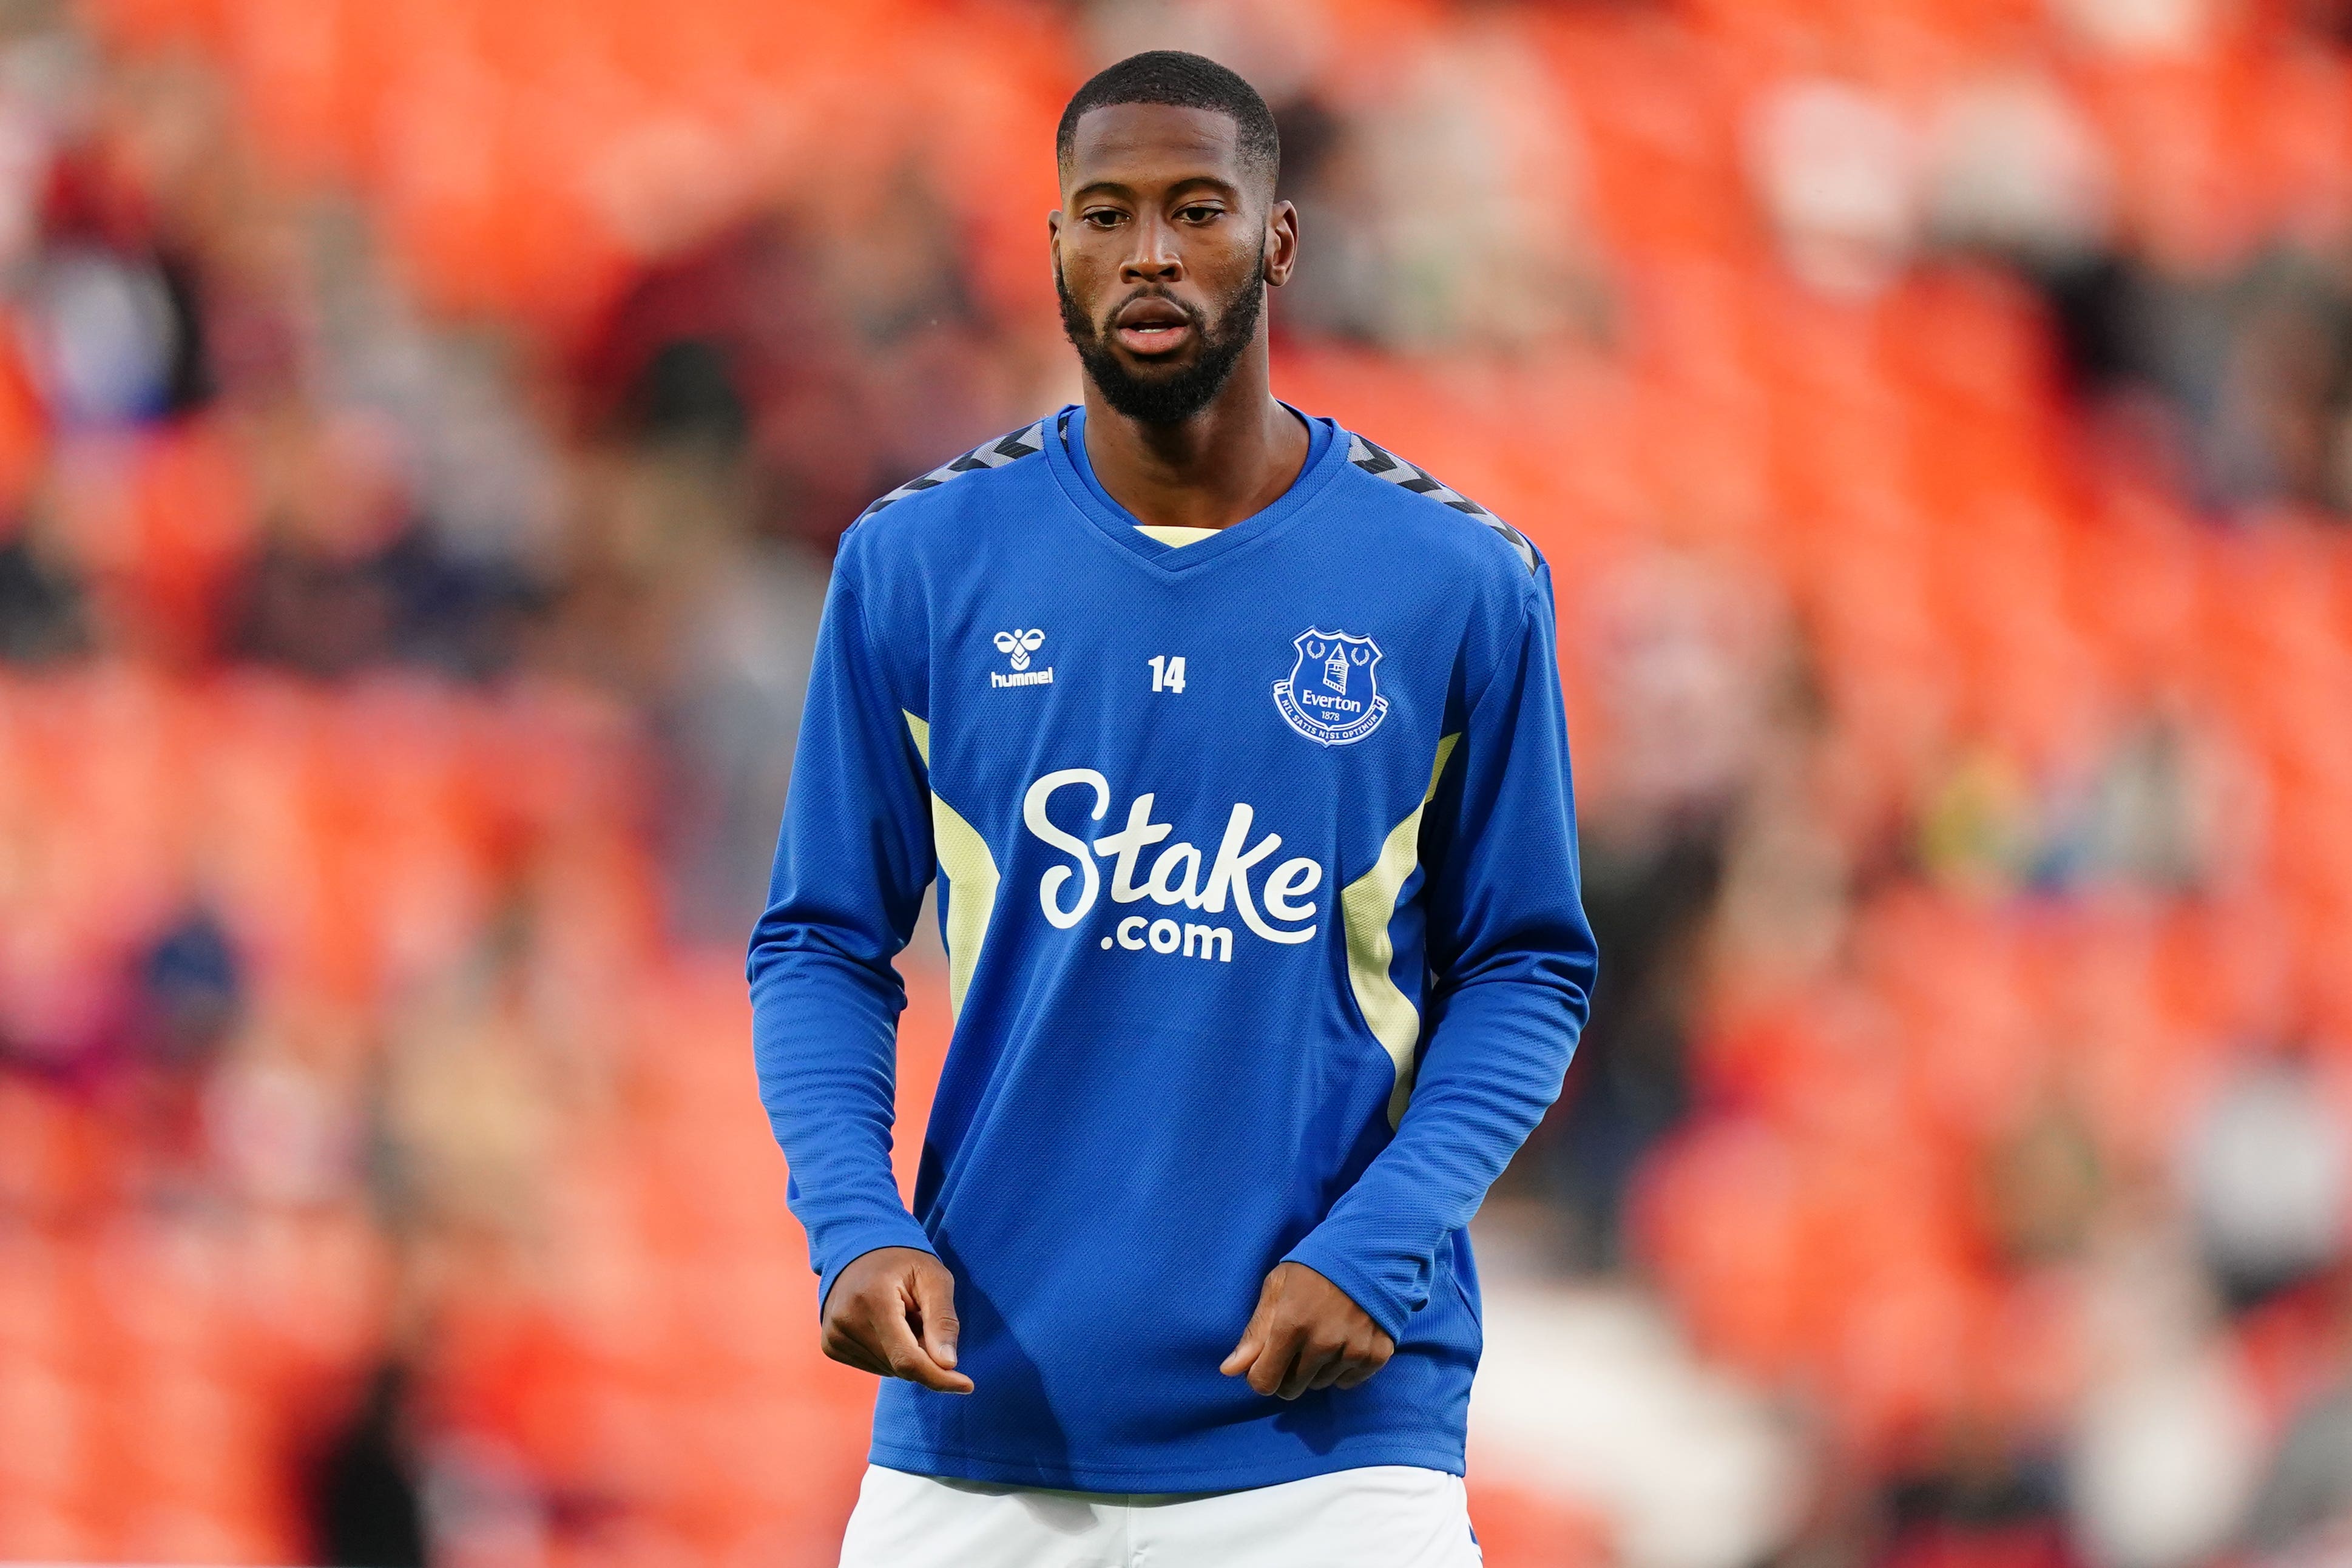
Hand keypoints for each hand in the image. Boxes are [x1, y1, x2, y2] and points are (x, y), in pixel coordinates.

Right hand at [821, 1246, 972, 1393]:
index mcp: (872, 1300)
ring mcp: (833, 1335)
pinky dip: (890, 1355)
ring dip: (907, 1354)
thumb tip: (947, 1364)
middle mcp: (846, 1321)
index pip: (907, 1358)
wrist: (860, 1249)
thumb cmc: (904, 1261)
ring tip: (904, 1318)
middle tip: (926, 1321)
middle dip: (925, 1357)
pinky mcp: (830, 1345)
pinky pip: (874, 1366)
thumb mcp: (934, 1278)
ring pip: (888, 1370)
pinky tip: (888, 1327)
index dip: (938, 1377)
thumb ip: (943, 1320)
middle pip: (899, 1367)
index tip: (967, 1385)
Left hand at [1219, 1261, 1393, 1398]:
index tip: (1265, 1361)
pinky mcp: (1377, 1354)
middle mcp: (1323, 1342)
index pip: (1265, 1382)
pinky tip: (1344, 1340)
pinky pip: (1348, 1382)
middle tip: (1296, 1344)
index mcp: (1292, 1324)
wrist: (1369, 1250)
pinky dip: (1342, 1368)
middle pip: (1292, 1388)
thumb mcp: (1278, 1287)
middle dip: (1287, 1373)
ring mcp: (1353, 1350)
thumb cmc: (1315, 1266)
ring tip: (1323, 1334)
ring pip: (1321, 1384)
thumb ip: (1255, 1332)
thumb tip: (1229, 1370)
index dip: (1260, 1375)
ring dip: (1316, 1369)